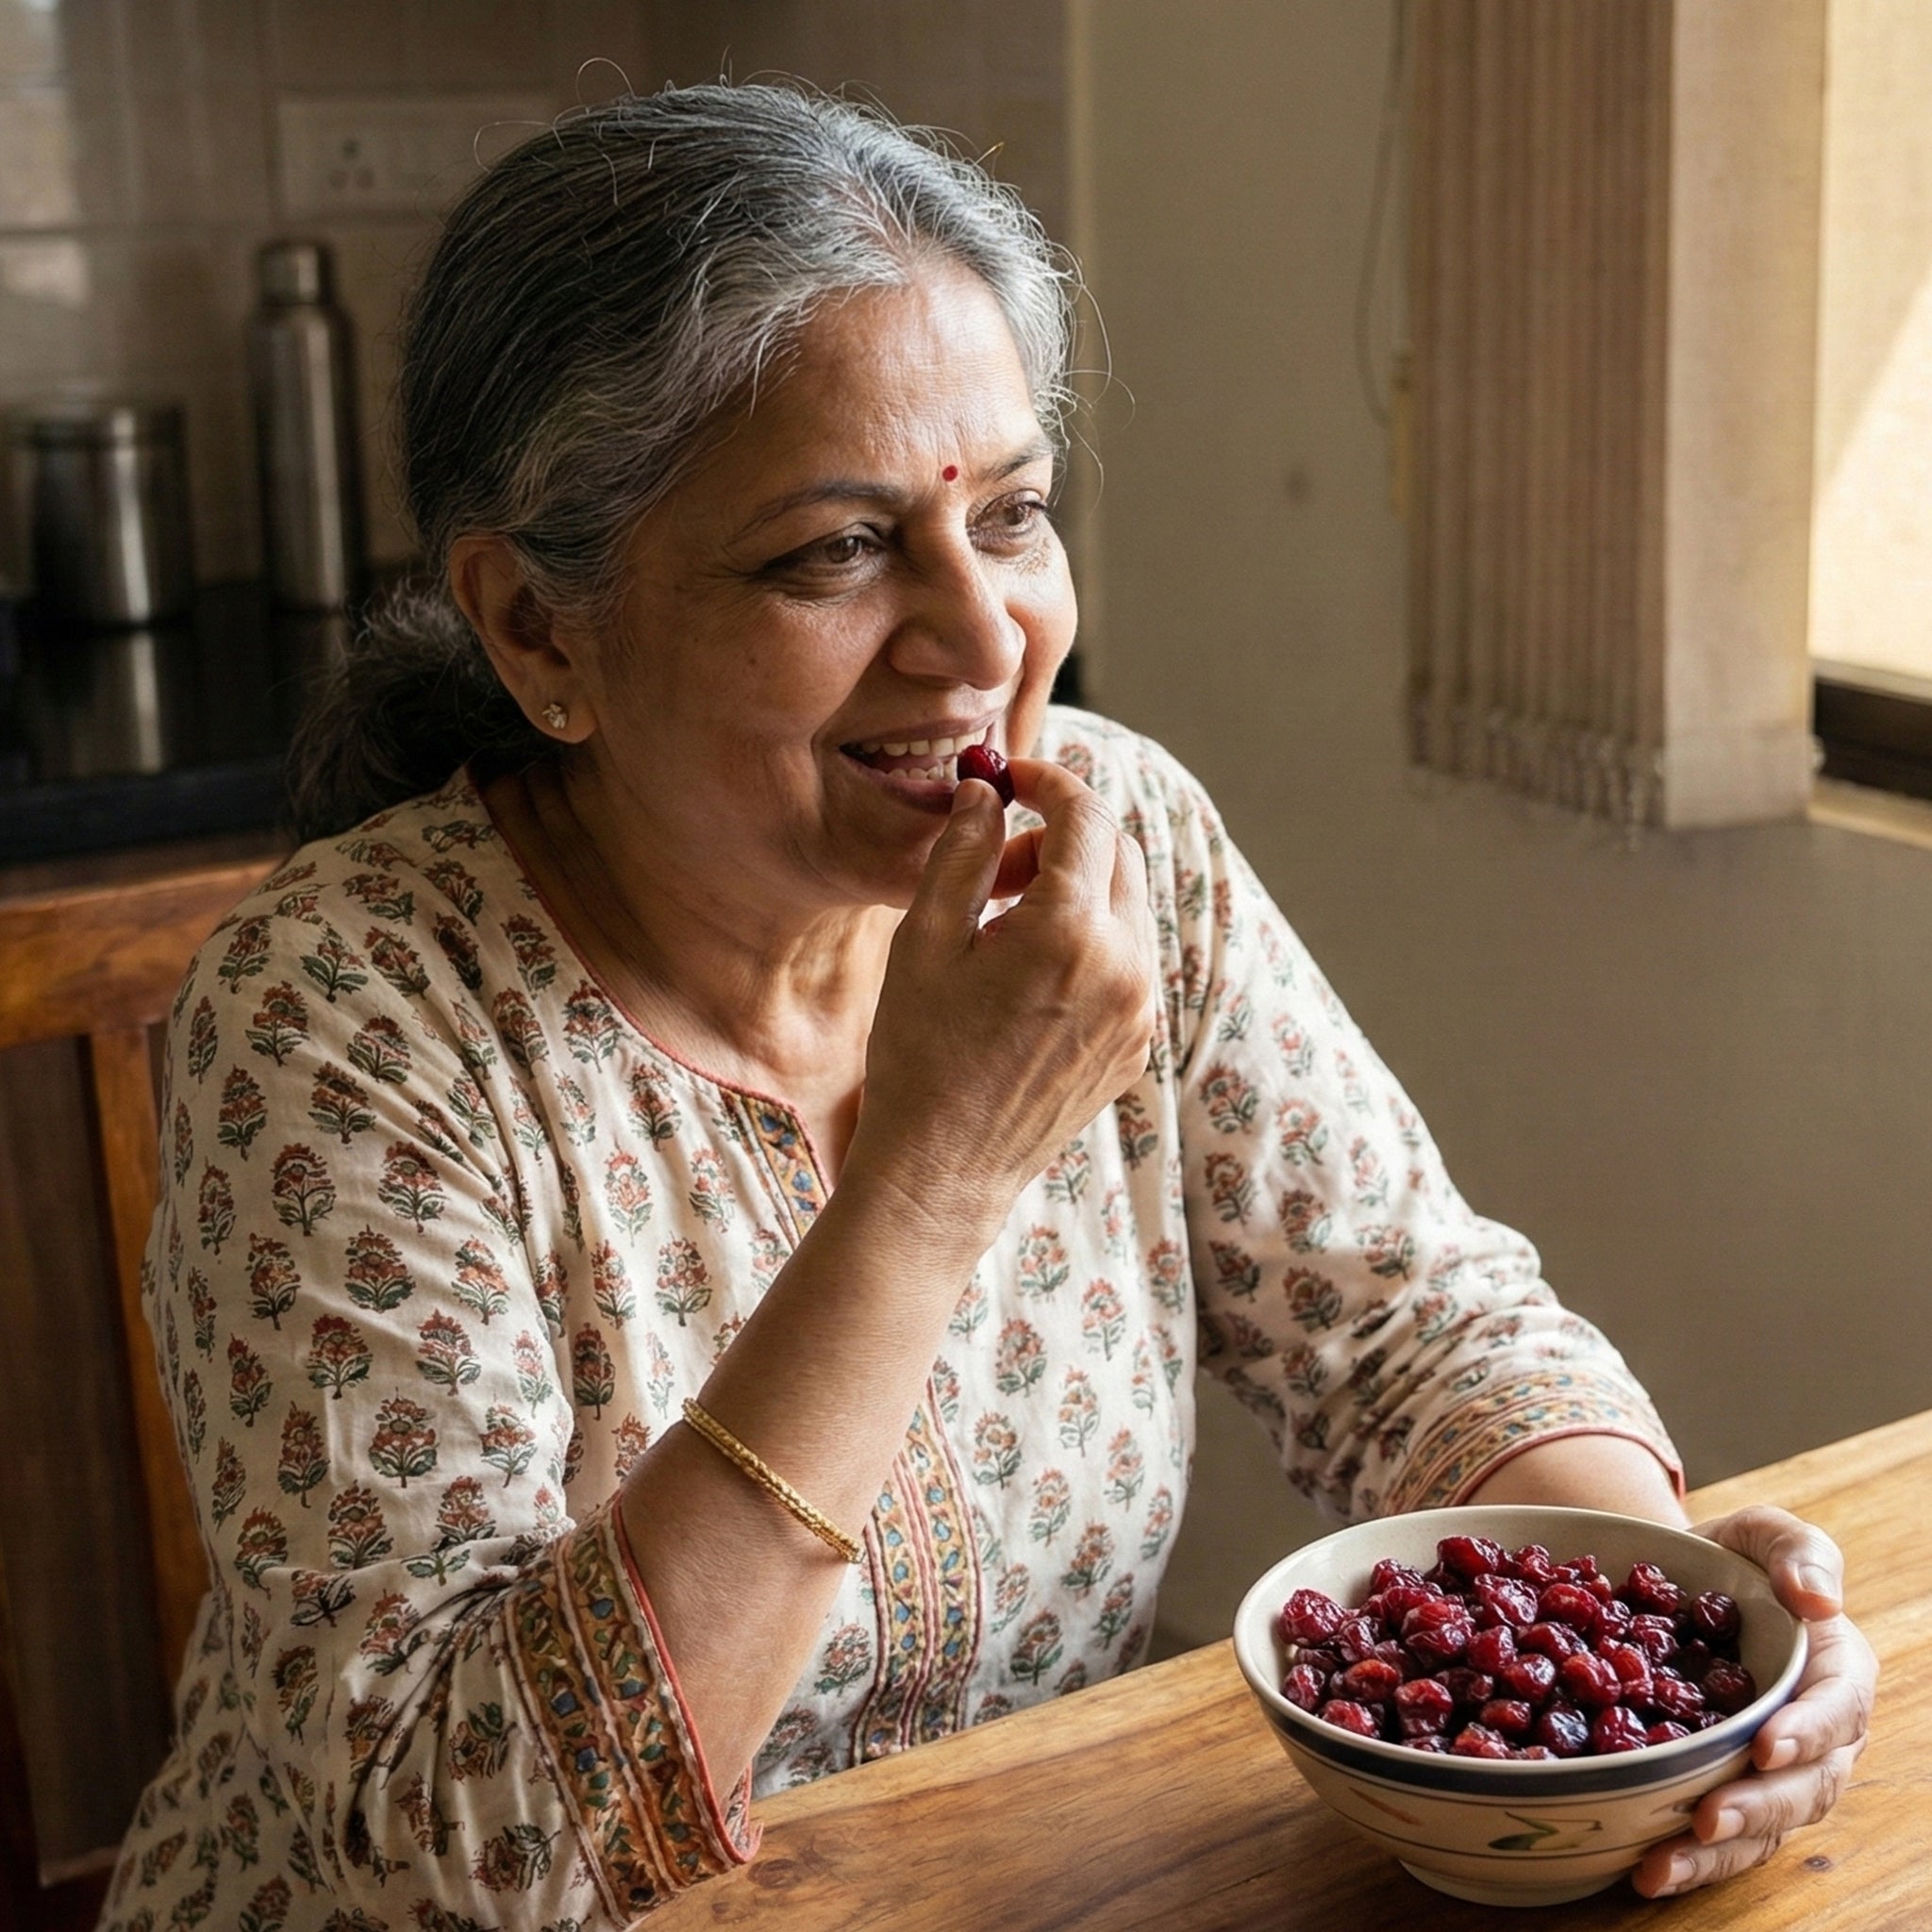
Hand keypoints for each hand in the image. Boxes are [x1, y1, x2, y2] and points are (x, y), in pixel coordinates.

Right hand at [850, 758, 1157, 1243]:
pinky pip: (1128, 959)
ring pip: (1127, 904)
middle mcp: (1125, 968)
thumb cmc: (920, 1057)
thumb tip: (987, 792)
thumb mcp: (925, 942)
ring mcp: (1140, 1010)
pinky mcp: (1137, 1043)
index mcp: (1072, 933)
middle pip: (1118, 852)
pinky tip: (1025, 976)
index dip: (1049, 782)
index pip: (1086, 816)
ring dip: (1076, 889)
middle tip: (994, 867)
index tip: (1011, 779)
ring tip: (1001, 929)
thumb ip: (963, 853)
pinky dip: (1089, 939)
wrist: (944, 1171)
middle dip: (1061, 837)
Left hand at [1631, 1506, 1876, 1897]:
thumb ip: (1798, 1551)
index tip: (1765, 1746)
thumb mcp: (1764, 1533)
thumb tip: (1819, 1599)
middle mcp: (1814, 1735)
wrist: (1676, 1580)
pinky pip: (1722, 1837)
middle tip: (1706, 1817)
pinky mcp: (1727, 1790)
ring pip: (1762, 1826)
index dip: (1807, 1732)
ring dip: (1716, 1852)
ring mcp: (1771, 1771)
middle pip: (1803, 1786)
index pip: (1836, 1711)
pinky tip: (1644, 1872)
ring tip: (1662, 1865)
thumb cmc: (1732, 1556)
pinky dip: (1689, 1858)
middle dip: (1757, 1808)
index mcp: (1834, 1672)